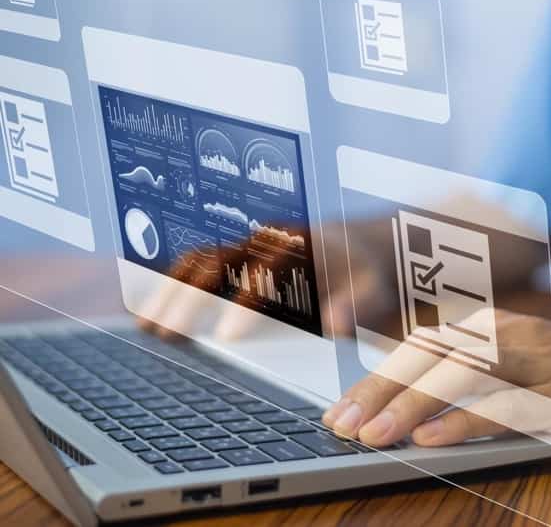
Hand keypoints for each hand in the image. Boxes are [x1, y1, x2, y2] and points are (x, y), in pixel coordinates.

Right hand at [137, 222, 397, 339]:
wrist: (370, 248)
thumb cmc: (372, 270)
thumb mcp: (376, 287)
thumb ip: (356, 305)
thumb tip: (334, 325)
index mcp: (303, 243)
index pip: (268, 268)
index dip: (246, 301)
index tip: (229, 337)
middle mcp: (269, 240)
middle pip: (221, 260)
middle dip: (192, 297)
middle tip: (167, 332)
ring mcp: (251, 248)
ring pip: (201, 262)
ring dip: (172, 291)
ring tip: (147, 326)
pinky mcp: (241, 262)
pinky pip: (199, 268)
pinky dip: (173, 285)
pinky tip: (150, 309)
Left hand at [323, 299, 550, 452]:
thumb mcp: (519, 364)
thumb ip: (469, 374)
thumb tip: (410, 402)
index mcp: (491, 326)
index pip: (419, 348)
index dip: (376, 379)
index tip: (341, 410)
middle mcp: (508, 334)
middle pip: (429, 358)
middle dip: (380, 392)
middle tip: (340, 425)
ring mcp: (537, 362)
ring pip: (460, 377)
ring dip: (410, 406)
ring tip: (372, 435)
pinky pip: (505, 407)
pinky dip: (464, 421)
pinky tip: (431, 438)